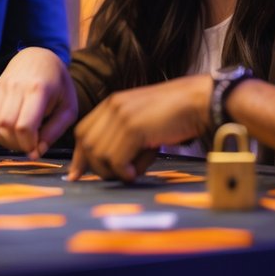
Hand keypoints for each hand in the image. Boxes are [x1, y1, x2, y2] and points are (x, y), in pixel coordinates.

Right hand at [0, 47, 75, 158]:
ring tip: (15, 137)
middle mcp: (15, 87)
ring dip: (0, 138)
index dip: (28, 144)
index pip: (24, 126)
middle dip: (15, 144)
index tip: (35, 147)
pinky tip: (3, 128)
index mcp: (38, 89)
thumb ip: (54, 131)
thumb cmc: (58, 85)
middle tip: (27, 143)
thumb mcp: (68, 107)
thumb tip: (36, 153)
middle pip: (4, 126)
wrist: (38, 58)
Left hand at [67, 74, 211, 181]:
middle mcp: (112, 107)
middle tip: (120, 174)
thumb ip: (123, 136)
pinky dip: (125, 172)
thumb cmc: (174, 115)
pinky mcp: (133, 128)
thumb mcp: (141, 120)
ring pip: (100, 155)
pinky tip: (137, 172)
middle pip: (86, 145)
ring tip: (135, 169)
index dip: (80, 156)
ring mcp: (121, 116)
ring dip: (115, 171)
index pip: (82, 131)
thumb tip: (111, 167)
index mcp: (112, 103)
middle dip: (97, 167)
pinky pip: (117, 160)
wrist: (197, 101)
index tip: (78, 174)